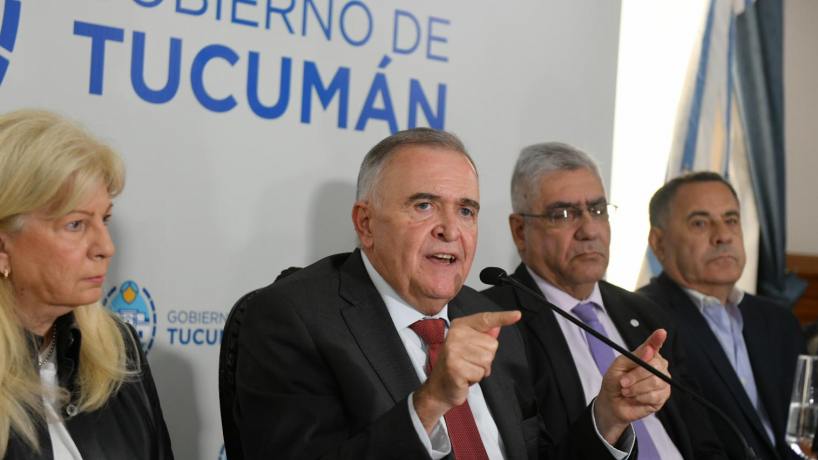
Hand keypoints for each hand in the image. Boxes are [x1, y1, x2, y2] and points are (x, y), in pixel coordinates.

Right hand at [413, 310, 520, 432]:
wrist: (439, 387)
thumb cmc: (457, 365)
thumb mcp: (470, 347)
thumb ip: (483, 336)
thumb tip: (497, 327)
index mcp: (460, 326)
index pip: (485, 319)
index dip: (503, 317)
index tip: (517, 315)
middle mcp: (455, 335)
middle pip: (492, 345)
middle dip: (486, 358)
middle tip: (470, 362)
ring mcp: (453, 351)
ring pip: (487, 360)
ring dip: (481, 369)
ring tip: (467, 369)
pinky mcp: (455, 367)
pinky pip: (480, 373)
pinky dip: (475, 379)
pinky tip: (464, 378)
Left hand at [594, 329, 670, 442]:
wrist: (612, 403)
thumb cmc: (615, 381)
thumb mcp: (619, 366)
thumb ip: (634, 357)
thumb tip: (649, 350)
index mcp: (648, 356)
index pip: (655, 345)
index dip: (658, 339)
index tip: (661, 332)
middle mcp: (658, 367)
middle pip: (655, 366)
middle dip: (636, 375)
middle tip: (623, 382)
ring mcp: (662, 382)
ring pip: (655, 382)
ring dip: (636, 388)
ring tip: (626, 390)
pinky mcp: (662, 397)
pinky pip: (654, 395)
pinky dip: (640, 397)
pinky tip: (634, 398)